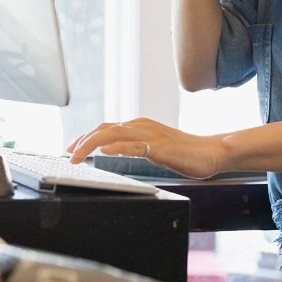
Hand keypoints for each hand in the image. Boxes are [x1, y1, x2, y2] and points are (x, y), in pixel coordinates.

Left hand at [66, 117, 220, 179]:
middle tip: (69, 154)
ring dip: (91, 143)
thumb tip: (114, 151)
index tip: (72, 147)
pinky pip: (134, 146)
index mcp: (139, 126)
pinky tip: (104, 152)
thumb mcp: (153, 148)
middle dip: (82, 140)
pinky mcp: (160, 147)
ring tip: (77, 155)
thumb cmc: (185, 152)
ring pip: (113, 133)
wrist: (211, 152)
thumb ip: (135, 146)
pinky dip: (116, 147)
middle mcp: (141, 126)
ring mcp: (150, 135)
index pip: (106, 128)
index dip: (86, 136)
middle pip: (104, 128)